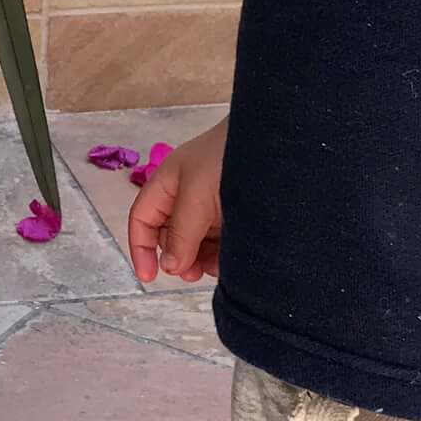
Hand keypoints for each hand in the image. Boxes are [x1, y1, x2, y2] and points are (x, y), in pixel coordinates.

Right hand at [129, 119, 227, 285]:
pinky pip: (222, 241)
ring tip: (212, 267)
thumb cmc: (230, 157)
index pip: (142, 219)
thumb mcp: (197, 197)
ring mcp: (214, 205)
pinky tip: (228, 261)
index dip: (141, 248)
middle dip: (178, 257)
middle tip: (191, 273)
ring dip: (201, 259)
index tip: (149, 277)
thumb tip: (169, 267)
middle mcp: (188, 196)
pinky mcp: (237, 214)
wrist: (278, 143)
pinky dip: (221, 254)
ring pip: (198, 242)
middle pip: (171, 235)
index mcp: (168, 184)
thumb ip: (180, 234)